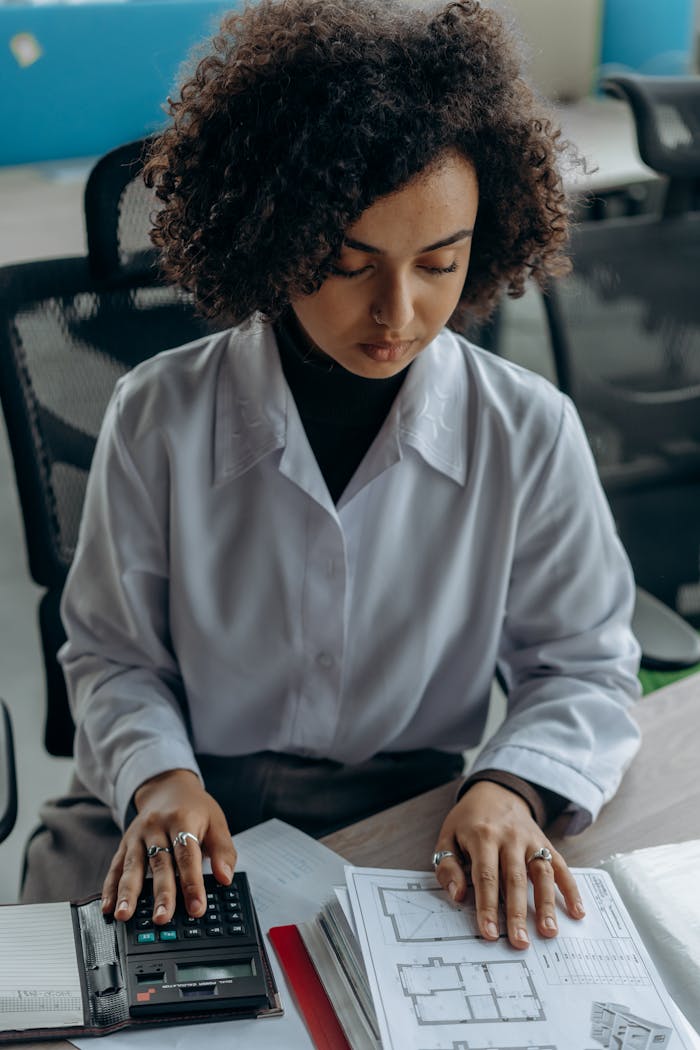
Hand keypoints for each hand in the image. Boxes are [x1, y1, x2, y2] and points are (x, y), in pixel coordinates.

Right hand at [101, 768, 236, 924]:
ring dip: (128, 892)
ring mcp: (137, 835)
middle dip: (161, 893)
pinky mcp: (125, 843)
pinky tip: (108, 907)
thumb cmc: (194, 809)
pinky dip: (110, 888)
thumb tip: (225, 877)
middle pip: (160, 863)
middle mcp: (156, 826)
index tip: (197, 908)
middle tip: (162, 919)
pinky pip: (116, 866)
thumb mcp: (216, 822)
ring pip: (133, 865)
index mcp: (182, 820)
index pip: (187, 855)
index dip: (192, 882)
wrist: (167, 787)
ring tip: (124, 915)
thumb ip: (223, 851)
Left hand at [432, 781, 584, 948]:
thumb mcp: (448, 836)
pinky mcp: (545, 842)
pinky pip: (560, 865)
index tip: (489, 933)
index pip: (486, 876)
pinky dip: (571, 888)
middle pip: (514, 879)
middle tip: (520, 942)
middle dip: (518, 913)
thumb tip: (458, 895)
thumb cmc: (468, 820)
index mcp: (482, 836)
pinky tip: (577, 911)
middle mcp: (509, 837)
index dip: (487, 906)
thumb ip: (448, 866)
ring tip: (549, 931)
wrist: (495, 791)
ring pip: (541, 873)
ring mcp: (531, 839)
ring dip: (546, 904)